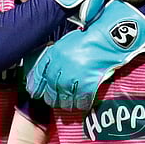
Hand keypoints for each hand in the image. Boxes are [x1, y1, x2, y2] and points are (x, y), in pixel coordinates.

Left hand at [27, 0, 144, 109]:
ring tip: (65, 105)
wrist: (110, 38)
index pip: (40, 72)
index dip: (36, 85)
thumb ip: (58, 55)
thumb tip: (52, 69)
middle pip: (51, 86)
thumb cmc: (91, 38)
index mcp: (55, 53)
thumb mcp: (68, 42)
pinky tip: (80, 105)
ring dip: (64, 103)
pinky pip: (81, 98)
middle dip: (50, 96)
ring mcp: (74, 75)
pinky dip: (80, 103)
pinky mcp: (88, 82)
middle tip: (51, 101)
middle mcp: (62, 65)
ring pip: (64, 95)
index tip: (34, 92)